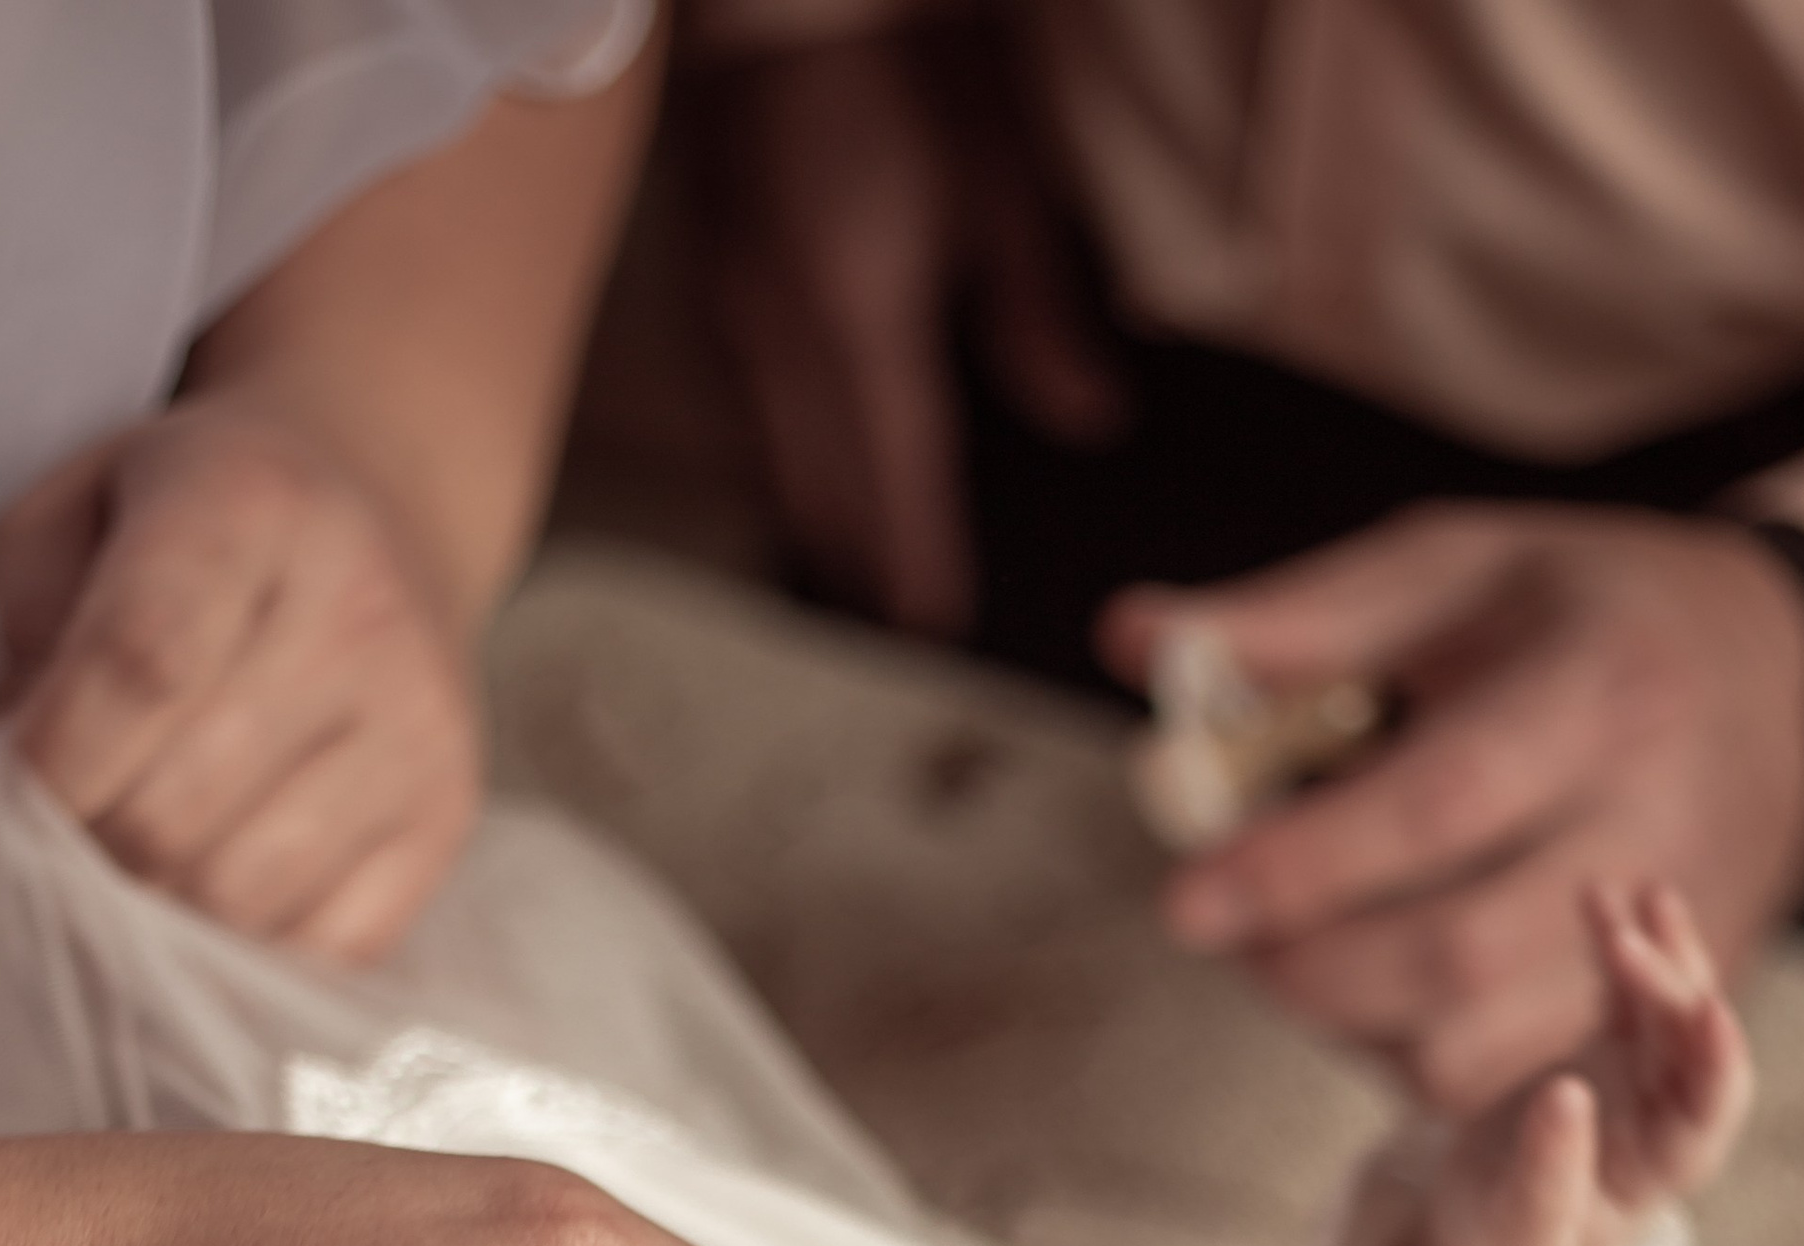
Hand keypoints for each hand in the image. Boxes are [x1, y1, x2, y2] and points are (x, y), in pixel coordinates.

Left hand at [0, 401, 478, 962]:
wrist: (373, 511)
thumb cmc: (189, 523)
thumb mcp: (79, 514)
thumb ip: (21, 632)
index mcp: (251, 506)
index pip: (141, 670)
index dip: (50, 768)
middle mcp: (357, 612)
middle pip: (180, 810)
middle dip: (85, 855)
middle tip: (42, 852)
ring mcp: (418, 725)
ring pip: (243, 897)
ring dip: (154, 915)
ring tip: (116, 876)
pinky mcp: (447, 814)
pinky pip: (324, 947)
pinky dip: (240, 952)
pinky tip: (201, 904)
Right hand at [694, 29, 1123, 636]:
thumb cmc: (903, 59)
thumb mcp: (997, 181)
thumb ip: (1040, 315)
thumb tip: (1090, 419)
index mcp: (859, 325)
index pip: (898, 483)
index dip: (919, 564)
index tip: (939, 627)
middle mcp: (783, 337)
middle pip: (823, 492)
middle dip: (861, 564)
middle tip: (896, 628)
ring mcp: (735, 308)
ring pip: (774, 455)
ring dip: (816, 519)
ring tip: (850, 574)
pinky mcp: (714, 274)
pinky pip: (747, 400)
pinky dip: (782, 452)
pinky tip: (803, 471)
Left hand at [1104, 507, 1803, 1113]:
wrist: (1792, 679)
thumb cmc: (1588, 616)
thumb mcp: (1459, 572)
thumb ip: (1302, 619)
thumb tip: (1134, 640)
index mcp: (1598, 691)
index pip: (1439, 805)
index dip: (1304, 865)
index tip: (1189, 898)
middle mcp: (1649, 823)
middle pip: (1458, 955)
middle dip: (1311, 968)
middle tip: (1229, 934)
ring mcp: (1671, 934)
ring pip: (1482, 1046)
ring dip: (1355, 1027)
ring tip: (1299, 957)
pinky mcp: (1663, 1008)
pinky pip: (1511, 1080)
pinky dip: (1414, 1056)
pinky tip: (1379, 991)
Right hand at [1369, 884, 1752, 1245]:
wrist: (1484, 1230)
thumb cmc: (1510, 1245)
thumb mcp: (1524, 1226)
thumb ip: (1548, 1170)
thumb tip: (1566, 1091)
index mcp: (1667, 1169)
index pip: (1715, 1111)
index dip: (1722, 1063)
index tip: (1711, 1011)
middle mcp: (1670, 1112)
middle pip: (1692, 1042)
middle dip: (1669, 988)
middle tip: (1628, 943)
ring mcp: (1643, 1073)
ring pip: (1668, 1001)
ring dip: (1661, 948)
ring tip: (1645, 895)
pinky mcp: (1608, 1045)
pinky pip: (1622, 986)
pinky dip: (1614, 942)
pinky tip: (1597, 895)